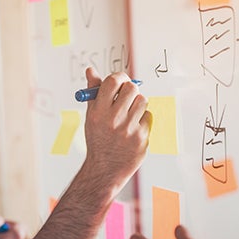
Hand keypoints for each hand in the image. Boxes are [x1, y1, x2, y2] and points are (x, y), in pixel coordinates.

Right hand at [81, 67, 151, 195]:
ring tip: (129, 114)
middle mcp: (113, 120)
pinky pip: (148, 117)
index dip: (119, 78)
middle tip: (126, 96)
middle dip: (130, 89)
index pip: (112, 82)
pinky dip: (142, 120)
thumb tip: (90, 70)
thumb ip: (93, 92)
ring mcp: (129, 129)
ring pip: (143, 101)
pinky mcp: (141, 138)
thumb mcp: (91, 115)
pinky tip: (133, 128)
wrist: (105, 168)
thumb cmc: (98, 139)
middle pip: (132, 88)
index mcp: (98, 112)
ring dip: (137, 104)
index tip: (120, 81)